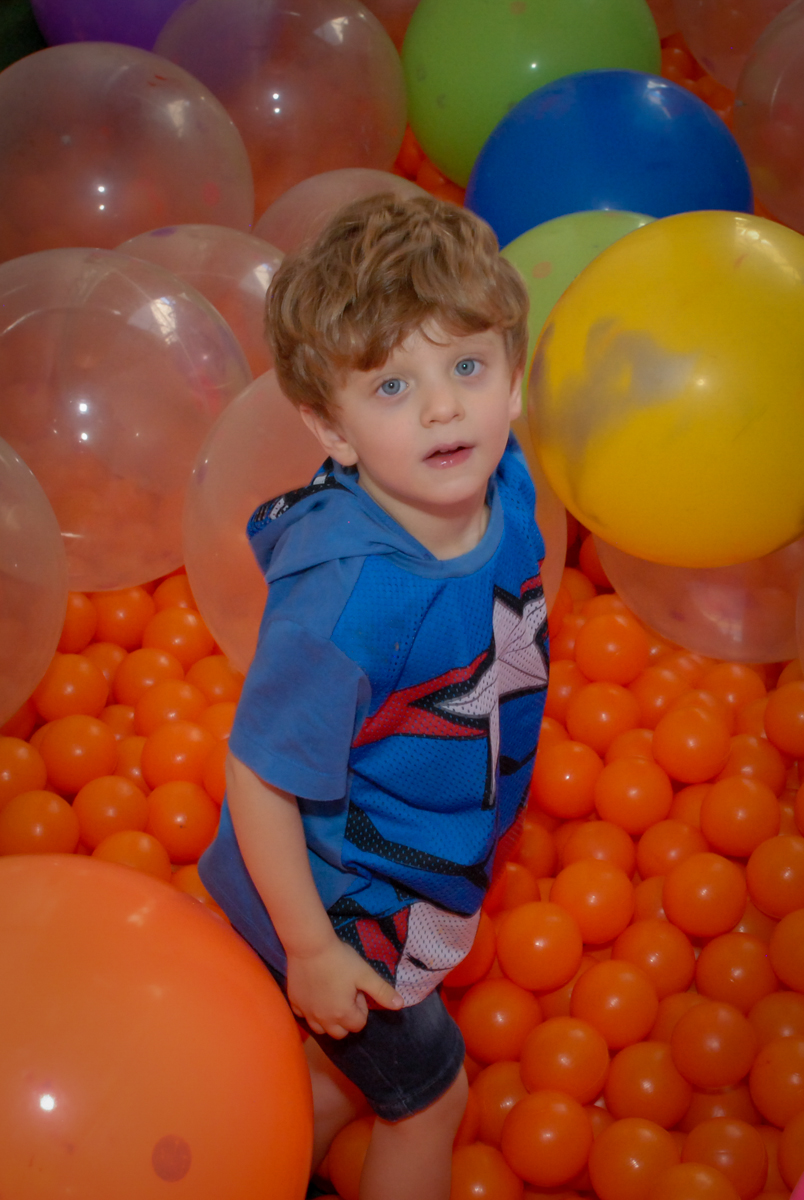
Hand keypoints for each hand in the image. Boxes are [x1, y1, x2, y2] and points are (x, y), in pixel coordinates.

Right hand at [286, 936, 402, 1038]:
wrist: (310, 946)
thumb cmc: (340, 959)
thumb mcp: (365, 974)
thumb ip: (382, 992)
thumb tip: (400, 1005)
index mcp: (343, 1014)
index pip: (358, 1024)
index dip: (361, 1007)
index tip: (357, 989)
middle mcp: (323, 1020)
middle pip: (340, 1032)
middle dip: (346, 1018)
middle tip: (345, 993)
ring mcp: (306, 1013)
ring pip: (321, 1029)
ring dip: (328, 1019)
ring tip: (331, 996)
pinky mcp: (294, 1003)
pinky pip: (304, 1016)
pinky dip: (310, 1011)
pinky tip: (314, 994)